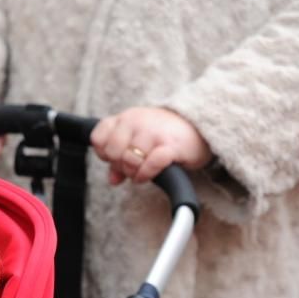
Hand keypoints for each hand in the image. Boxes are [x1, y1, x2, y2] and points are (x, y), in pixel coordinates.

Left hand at [90, 107, 212, 184]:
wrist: (200, 127)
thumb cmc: (165, 136)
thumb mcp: (139, 141)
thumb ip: (122, 158)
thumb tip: (113, 179)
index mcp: (126, 117)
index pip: (98, 137)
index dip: (103, 153)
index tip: (115, 157)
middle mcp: (137, 121)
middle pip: (113, 152)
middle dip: (120, 165)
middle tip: (131, 167)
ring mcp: (154, 133)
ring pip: (130, 160)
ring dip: (133, 172)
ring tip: (142, 171)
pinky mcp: (170, 146)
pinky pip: (150, 165)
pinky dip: (145, 174)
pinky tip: (147, 175)